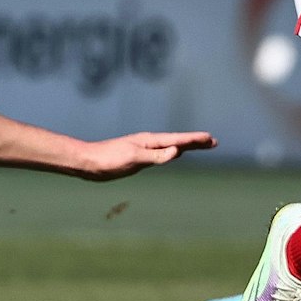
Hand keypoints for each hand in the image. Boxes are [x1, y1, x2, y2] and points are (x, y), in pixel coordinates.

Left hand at [75, 131, 215, 180]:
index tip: (211, 139)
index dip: (194, 140)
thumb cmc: (108, 160)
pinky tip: (173, 154)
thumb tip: (177, 151)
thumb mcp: (134, 158)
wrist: (87, 162)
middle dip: (195, 142)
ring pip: (169, 146)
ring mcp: (143, 149)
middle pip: (177, 141)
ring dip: (185, 146)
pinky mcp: (137, 157)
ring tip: (200, 146)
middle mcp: (148, 143)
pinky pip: (161, 153)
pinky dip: (172, 152)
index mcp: (149, 141)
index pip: (177, 140)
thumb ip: (156, 156)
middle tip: (214, 142)